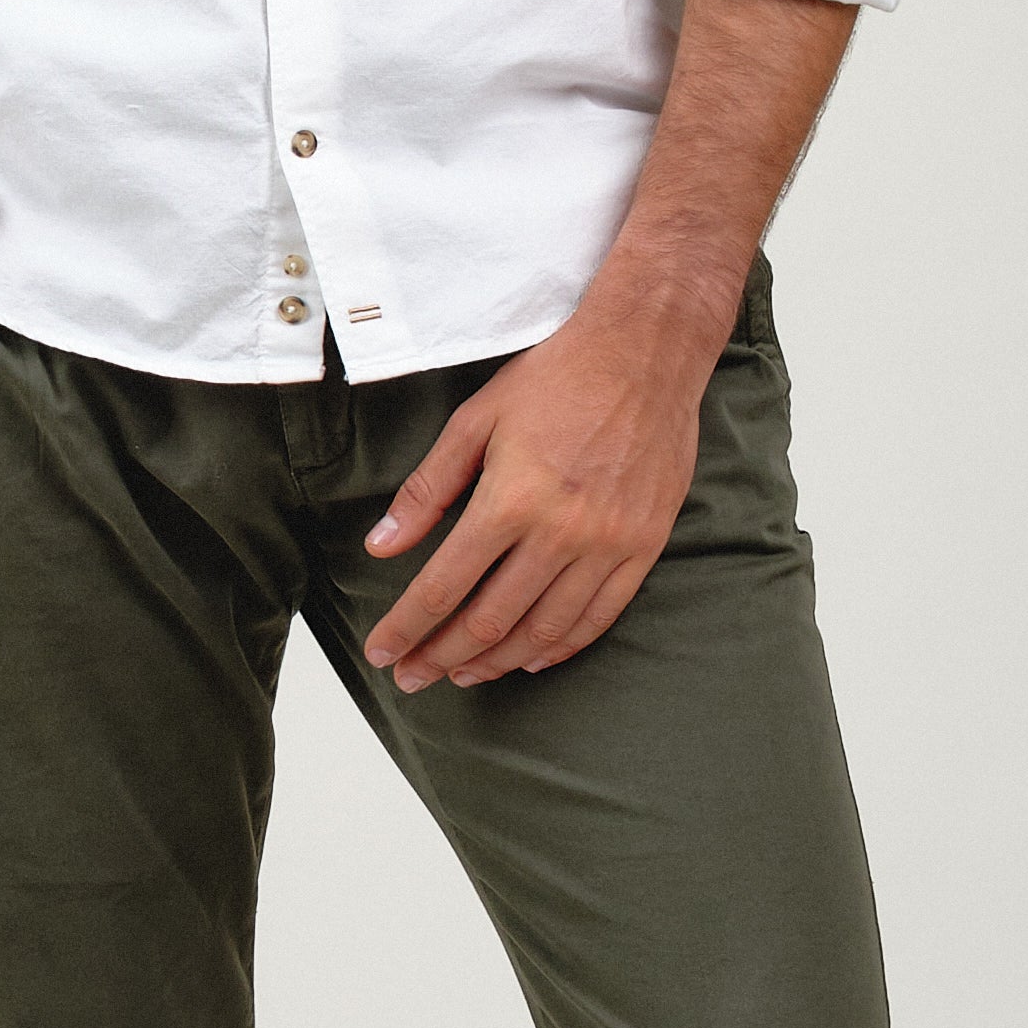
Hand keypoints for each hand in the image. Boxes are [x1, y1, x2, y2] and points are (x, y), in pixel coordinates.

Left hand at [358, 287, 722, 688]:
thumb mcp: (475, 420)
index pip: (444, 586)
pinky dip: (560, 646)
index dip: (407, 627)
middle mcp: (561, 531)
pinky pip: (599, 616)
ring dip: (497, 662)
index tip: (383, 652)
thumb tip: (381, 546)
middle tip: (412, 676)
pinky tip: (531, 658)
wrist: (647, 350)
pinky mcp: (645, 545)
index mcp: (511, 499)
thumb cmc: (556, 377)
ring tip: (463, 674)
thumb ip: (427, 489)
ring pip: (544, 630)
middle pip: (490, 620)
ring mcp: (608, 544)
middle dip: (442, 657)